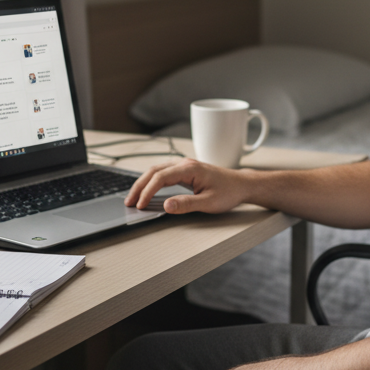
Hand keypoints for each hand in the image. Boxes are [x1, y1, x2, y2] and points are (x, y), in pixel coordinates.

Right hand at [124, 159, 252, 213]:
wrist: (241, 185)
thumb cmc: (228, 192)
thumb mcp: (209, 202)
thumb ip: (186, 204)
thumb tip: (166, 205)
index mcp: (189, 168)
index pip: (160, 177)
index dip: (147, 192)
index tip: (140, 205)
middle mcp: (184, 163)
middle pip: (154, 171)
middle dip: (139, 186)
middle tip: (129, 202)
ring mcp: (184, 166)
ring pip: (156, 171)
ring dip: (143, 183)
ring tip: (133, 198)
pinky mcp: (185, 171)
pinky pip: (163, 173)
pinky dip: (151, 182)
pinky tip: (146, 191)